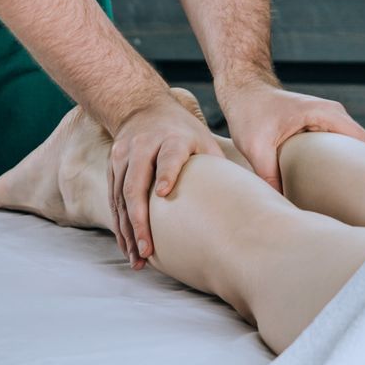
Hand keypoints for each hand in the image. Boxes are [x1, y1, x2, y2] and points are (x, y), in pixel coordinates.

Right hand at [108, 90, 223, 269]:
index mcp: (172, 138)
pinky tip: (127, 245)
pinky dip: (119, 223)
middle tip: (147, 249)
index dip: (166, 173)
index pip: (168, 156)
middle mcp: (144, 145)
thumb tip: (252, 198)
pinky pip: (112, 198)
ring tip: (137, 258)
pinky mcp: (112, 165)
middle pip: (136, 183)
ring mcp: (124, 155)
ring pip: (121, 196)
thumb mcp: (203, 139)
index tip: (164, 193)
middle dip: (140, 219)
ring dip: (127, 229)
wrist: (142, 107)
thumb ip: (216, 166)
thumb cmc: (183, 131)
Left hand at [215, 78, 364, 195]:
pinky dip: (338, 163)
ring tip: (350, 199)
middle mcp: (334, 114)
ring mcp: (328, 119)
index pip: (364, 142)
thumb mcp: (256, 146)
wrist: (243, 90)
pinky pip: (338, 147)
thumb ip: (269, 176)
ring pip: (350, 148)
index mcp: (327, 114)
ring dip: (351, 168)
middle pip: (362, 147)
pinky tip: (331, 186)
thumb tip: (280, 205)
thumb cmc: (250, 112)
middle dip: (364, 172)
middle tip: (364, 203)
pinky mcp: (320, 126)